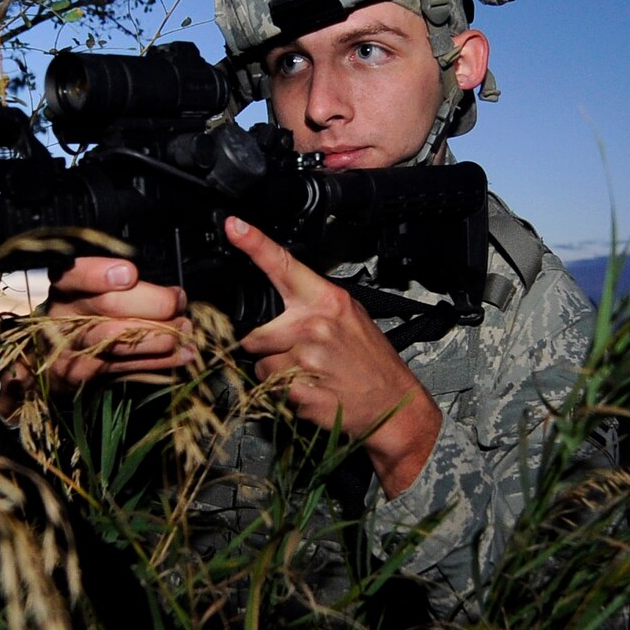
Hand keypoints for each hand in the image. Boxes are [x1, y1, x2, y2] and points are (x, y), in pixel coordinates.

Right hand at [32, 256, 194, 389]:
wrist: (53, 359)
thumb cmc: (84, 314)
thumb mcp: (93, 290)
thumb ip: (125, 286)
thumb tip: (173, 296)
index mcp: (65, 286)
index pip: (74, 274)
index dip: (99, 274)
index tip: (130, 274)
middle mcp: (63, 314)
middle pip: (108, 305)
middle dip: (153, 302)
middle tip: (178, 301)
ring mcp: (73, 347)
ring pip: (119, 339)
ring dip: (161, 334)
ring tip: (184, 327)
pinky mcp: (86, 374)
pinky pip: (128, 366)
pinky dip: (162, 361)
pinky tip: (183, 354)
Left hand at [224, 215, 440, 496]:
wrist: (395, 404)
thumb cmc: (371, 362)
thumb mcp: (351, 317)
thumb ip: (315, 305)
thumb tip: (282, 297)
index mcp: (327, 302)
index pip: (285, 266)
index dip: (254, 244)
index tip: (234, 226)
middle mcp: (315, 326)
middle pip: (255, 335)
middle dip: (265, 349)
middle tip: (295, 356)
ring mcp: (308, 360)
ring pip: (261, 366)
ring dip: (275, 374)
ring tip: (308, 375)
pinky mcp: (303, 391)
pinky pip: (271, 391)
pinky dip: (284, 396)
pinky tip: (311, 391)